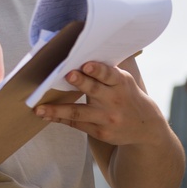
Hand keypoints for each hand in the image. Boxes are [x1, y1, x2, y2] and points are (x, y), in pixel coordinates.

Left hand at [35, 61, 166, 145]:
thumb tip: (76, 55)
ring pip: (79, 112)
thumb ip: (104, 72)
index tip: (86, 64)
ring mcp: (107, 118)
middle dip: (80, 82)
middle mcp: (115, 100)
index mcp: (121, 83)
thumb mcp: (122, 81)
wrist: (147, 127)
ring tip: (39, 108)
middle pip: (94, 90)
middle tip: (67, 75)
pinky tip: (45, 115)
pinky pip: (76, 124)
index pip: (109, 74)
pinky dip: (59, 118)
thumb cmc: (126, 95)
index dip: (98, 70)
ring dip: (57, 109)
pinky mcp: (101, 132)